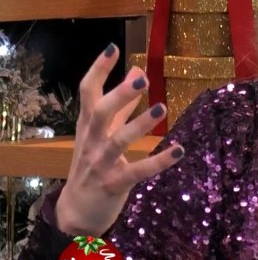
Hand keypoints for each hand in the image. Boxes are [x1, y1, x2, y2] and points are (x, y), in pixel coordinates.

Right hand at [54, 44, 184, 235]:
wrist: (77, 211)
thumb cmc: (92, 164)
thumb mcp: (102, 132)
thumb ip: (121, 104)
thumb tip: (138, 70)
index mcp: (88, 125)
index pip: (87, 93)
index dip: (99, 70)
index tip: (113, 47)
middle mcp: (91, 141)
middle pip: (100, 113)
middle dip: (119, 96)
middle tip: (141, 79)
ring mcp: (100, 164)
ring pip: (117, 142)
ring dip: (139, 125)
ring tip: (161, 108)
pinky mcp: (114, 184)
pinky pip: (137, 171)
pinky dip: (158, 161)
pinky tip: (179, 151)